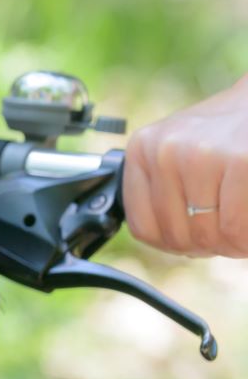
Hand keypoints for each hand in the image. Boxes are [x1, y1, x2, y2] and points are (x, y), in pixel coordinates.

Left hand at [123, 75, 247, 257]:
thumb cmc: (228, 133)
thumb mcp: (181, 152)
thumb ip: (165, 191)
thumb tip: (167, 242)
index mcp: (142, 150)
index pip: (144, 228)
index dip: (174, 244)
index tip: (196, 238)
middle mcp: (164, 151)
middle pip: (177, 236)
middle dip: (208, 245)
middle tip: (228, 231)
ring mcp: (199, 155)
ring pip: (208, 236)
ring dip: (231, 243)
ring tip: (240, 223)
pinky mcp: (238, 161)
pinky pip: (236, 229)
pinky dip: (246, 238)